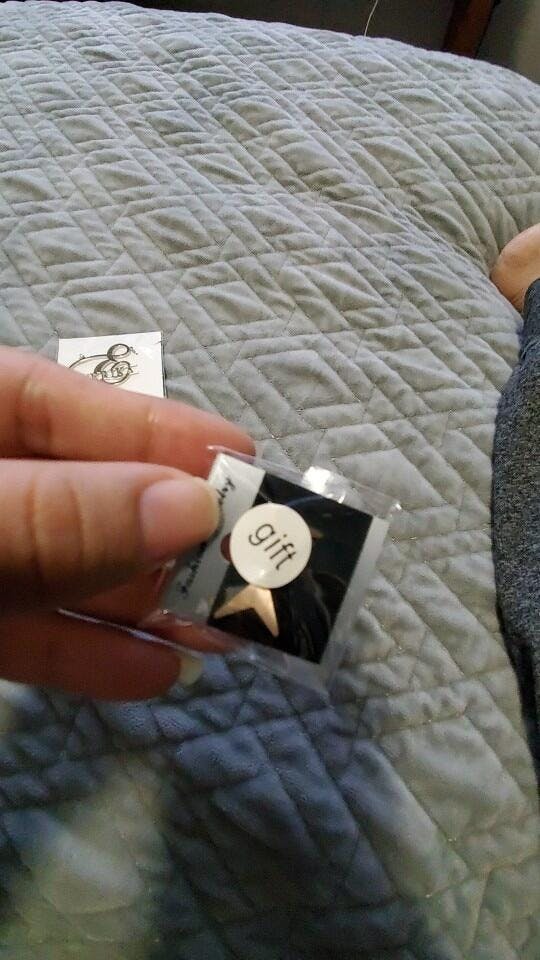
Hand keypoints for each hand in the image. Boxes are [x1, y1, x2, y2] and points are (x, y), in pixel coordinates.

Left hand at [0, 347, 252, 699]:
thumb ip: (55, 517)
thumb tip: (190, 508)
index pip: (53, 403)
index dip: (150, 429)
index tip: (241, 457)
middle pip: (75, 494)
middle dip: (164, 529)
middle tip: (254, 561)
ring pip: (60, 573)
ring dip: (143, 604)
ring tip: (225, 631)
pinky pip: (26, 639)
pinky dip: (86, 659)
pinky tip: (153, 673)